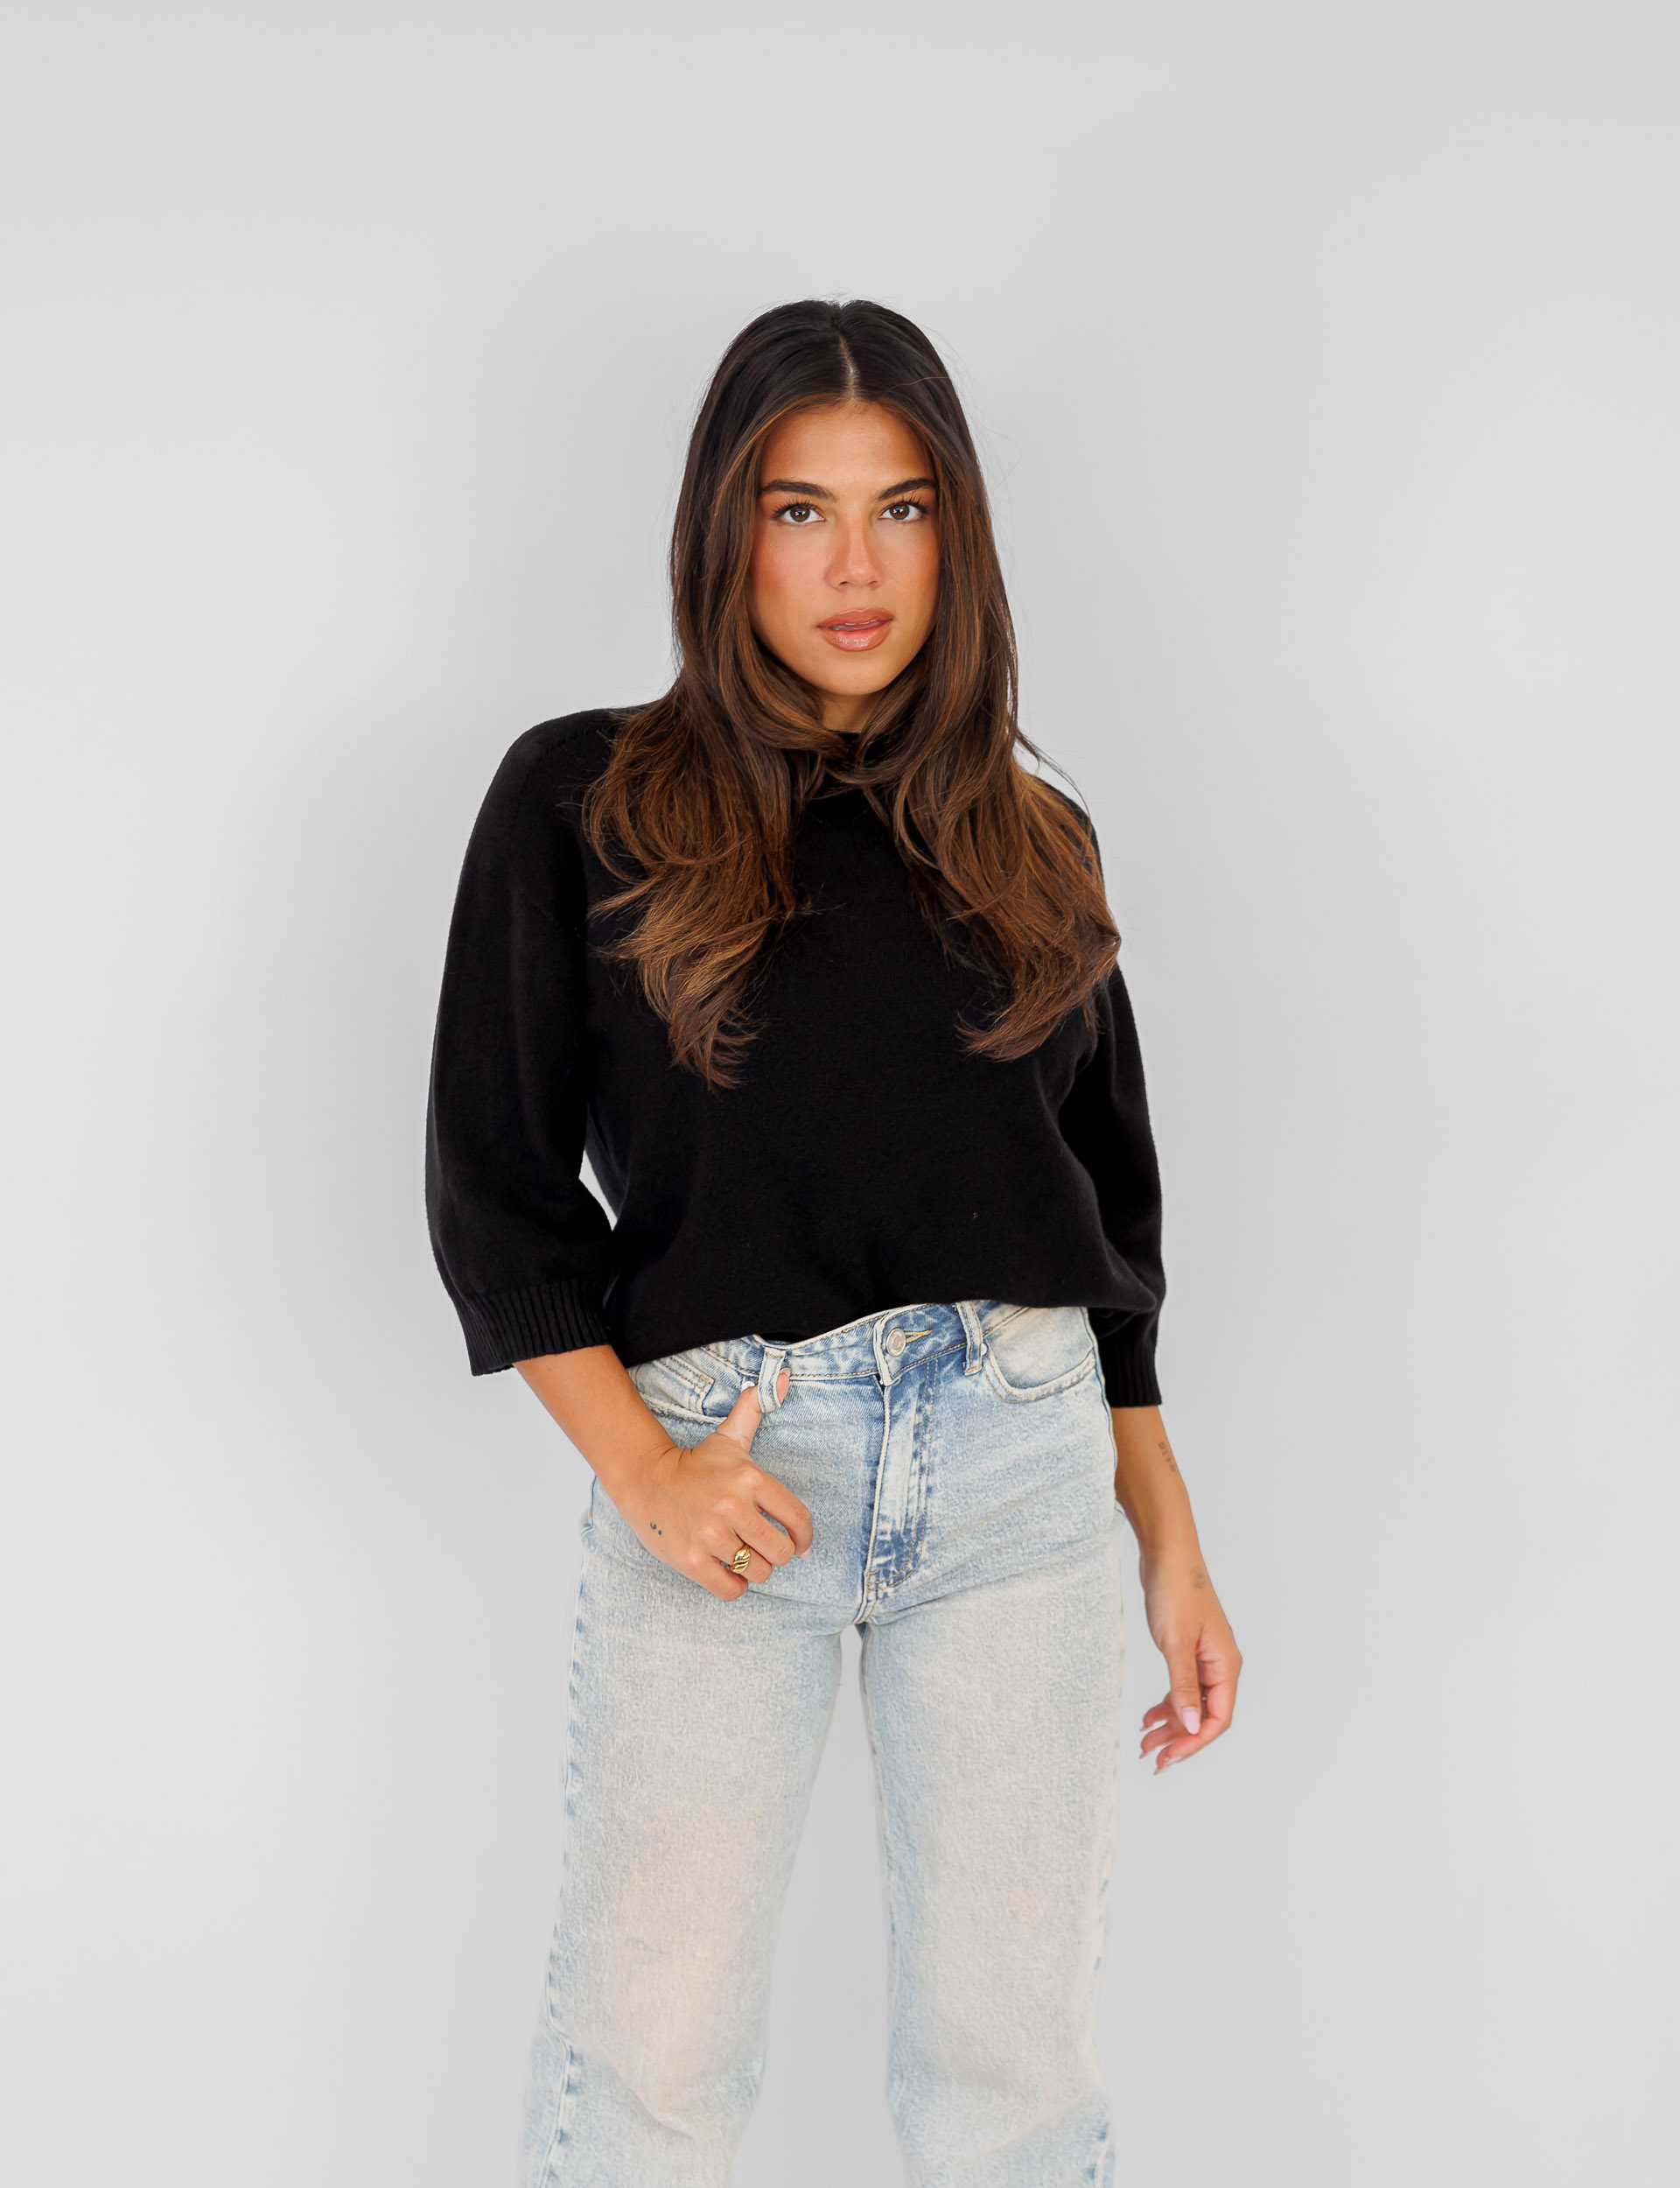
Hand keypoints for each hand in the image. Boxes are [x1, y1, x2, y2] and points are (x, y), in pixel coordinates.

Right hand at [606, 1367, 812, 1600]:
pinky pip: (731, 1590)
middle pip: (780, 1552)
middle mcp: (733, 1508)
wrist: (645, 1479)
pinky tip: (725, 1570)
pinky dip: (733, 1585)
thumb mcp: (728, 1437)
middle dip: (776, 1554)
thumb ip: (756, 1411)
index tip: (800, 1545)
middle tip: (763, 1548)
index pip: (797, 1520)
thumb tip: (786, 1377)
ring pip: (758, 1572)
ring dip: (754, 1569)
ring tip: (741, 1556)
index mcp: (749, 1479)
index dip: (804, 1538)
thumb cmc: (696, 1463)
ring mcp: (711, 1536)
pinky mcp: (692, 1561)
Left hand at [1137, 1548, 1241, 1771]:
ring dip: (1170, 1724)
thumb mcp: (1175, 1643)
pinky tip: (1148, 1716)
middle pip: (1204, 1716)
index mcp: (1225, 1665)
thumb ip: (1182, 1687)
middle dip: (1179, 1739)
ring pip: (1191, 1703)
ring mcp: (1204, 1658)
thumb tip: (1191, 1727)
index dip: (1195, 1742)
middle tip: (1152, 1758)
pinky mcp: (1188, 1650)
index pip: (1218, 1718)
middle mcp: (1219, 1665)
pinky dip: (1167, 1703)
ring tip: (1145, 1742)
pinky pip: (1182, 1687)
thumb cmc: (1175, 1590)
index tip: (1169, 1758)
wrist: (1166, 1553)